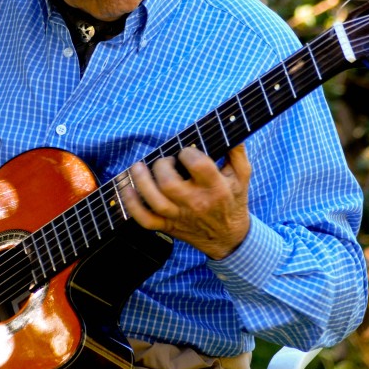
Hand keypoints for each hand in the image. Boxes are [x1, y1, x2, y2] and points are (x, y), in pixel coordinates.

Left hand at [122, 144, 251, 259]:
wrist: (228, 238)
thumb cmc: (233, 201)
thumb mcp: (242, 177)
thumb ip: (237, 153)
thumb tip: (232, 130)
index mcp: (216, 188)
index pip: (197, 165)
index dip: (188, 153)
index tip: (186, 153)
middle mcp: (196, 203)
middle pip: (169, 183)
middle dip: (162, 165)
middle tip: (166, 162)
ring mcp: (180, 216)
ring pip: (154, 200)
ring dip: (141, 181)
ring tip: (137, 167)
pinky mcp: (168, 226)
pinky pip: (145, 219)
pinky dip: (132, 205)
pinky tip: (127, 189)